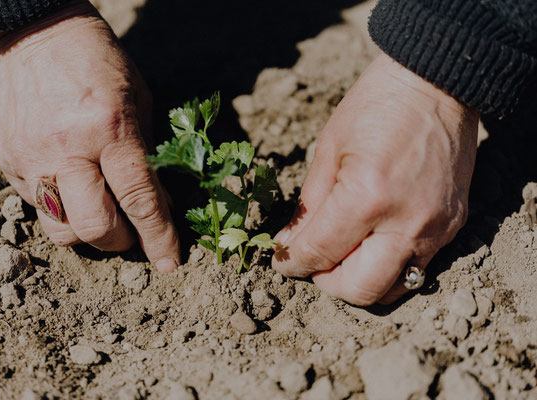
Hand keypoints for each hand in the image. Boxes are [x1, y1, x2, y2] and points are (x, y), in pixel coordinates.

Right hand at [0, 1, 179, 271]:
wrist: (33, 31)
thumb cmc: (98, 61)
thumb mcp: (138, 100)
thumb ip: (147, 155)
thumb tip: (158, 204)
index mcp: (109, 128)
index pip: (139, 199)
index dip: (158, 237)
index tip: (170, 263)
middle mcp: (67, 149)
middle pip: (95, 227)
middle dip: (121, 242)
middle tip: (132, 233)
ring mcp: (31, 157)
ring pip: (61, 229)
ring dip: (88, 234)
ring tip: (102, 215)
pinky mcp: (8, 161)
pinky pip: (37, 207)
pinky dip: (63, 210)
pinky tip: (74, 190)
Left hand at [272, 54, 478, 304]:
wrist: (437, 84)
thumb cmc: (376, 106)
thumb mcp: (328, 150)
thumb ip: (308, 206)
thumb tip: (290, 245)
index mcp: (366, 197)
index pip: (320, 253)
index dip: (292, 263)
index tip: (282, 261)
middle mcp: (405, 222)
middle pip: (359, 289)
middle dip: (326, 283)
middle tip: (314, 263)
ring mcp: (435, 228)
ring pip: (392, 289)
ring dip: (359, 281)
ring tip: (343, 256)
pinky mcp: (453, 226)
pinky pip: (416, 267)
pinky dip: (387, 266)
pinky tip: (373, 242)